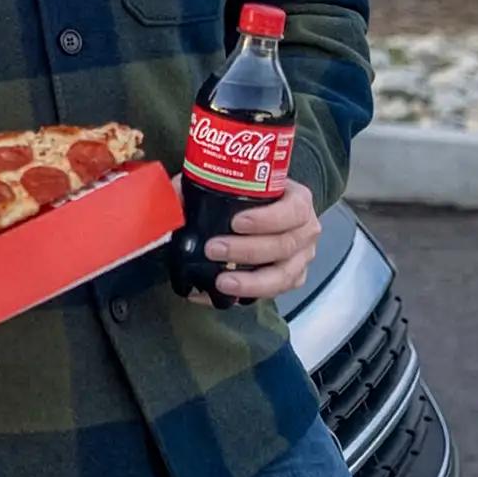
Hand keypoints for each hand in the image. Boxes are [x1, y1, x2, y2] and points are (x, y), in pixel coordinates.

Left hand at [204, 179, 320, 301]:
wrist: (271, 208)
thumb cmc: (253, 192)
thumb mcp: (239, 181)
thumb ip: (208, 183)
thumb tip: (172, 195)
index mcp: (298, 202)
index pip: (292, 211)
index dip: (266, 219)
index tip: (236, 221)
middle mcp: (305, 232)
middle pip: (284, 246)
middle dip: (247, 250)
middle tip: (214, 249)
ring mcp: (301, 258)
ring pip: (283, 276)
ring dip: (251, 281)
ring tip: (221, 282)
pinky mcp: (291, 279)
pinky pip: (272, 293)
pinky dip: (243, 296)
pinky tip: (217, 295)